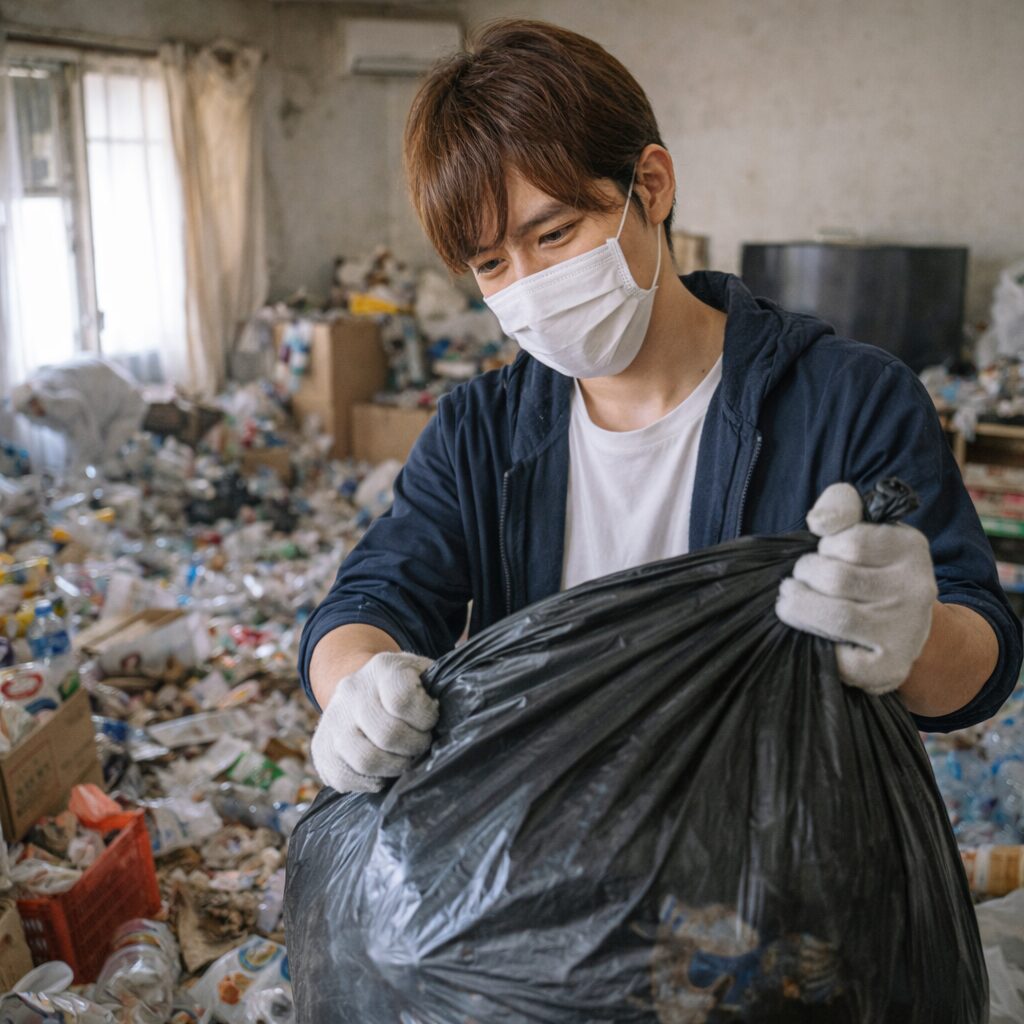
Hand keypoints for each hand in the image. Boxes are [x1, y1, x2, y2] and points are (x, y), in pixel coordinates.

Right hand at [310, 651, 437, 792]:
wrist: (364, 687)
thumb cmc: (407, 685)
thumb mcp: (425, 673)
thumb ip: (438, 690)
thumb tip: (451, 718)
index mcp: (383, 667)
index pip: (401, 699)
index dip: (424, 718)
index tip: (431, 720)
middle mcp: (351, 690)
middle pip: (386, 734)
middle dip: (414, 747)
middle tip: (421, 746)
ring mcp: (332, 718)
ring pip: (364, 759)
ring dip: (394, 768)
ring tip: (404, 760)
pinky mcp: (321, 745)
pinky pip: (341, 776)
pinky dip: (367, 782)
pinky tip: (382, 773)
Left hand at [775, 483, 937, 693]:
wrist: (898, 623)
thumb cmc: (863, 567)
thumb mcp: (858, 524)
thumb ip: (839, 506)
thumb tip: (819, 522)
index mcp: (910, 548)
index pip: (851, 541)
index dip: (826, 547)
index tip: (826, 552)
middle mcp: (916, 589)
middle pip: (836, 579)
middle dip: (804, 577)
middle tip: (799, 580)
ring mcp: (906, 631)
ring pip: (836, 617)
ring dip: (800, 608)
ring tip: (791, 602)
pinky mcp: (891, 667)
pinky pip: (841, 659)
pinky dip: (816, 644)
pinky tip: (813, 632)